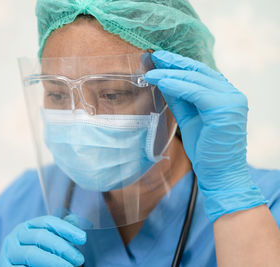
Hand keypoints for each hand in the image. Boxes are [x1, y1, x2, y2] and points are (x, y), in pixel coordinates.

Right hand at [0, 215, 85, 266]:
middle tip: (78, 259)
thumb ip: (60, 232)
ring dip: (53, 261)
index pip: (47, 222)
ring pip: (31, 254)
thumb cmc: (38, 259)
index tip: (83, 238)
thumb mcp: (48, 244)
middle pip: (40, 236)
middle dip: (62, 247)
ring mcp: (7, 253)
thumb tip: (76, 220)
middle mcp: (15, 237)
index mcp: (27, 227)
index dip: (66, 229)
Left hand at [144, 50, 265, 221]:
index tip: (158, 59)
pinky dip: (176, 86)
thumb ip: (180, 99)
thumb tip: (164, 81)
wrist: (220, 174)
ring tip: (151, 70)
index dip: (178, 64)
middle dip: (173, 63)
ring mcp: (231, 99)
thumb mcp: (189, 118)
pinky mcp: (225, 108)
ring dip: (170, 73)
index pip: (199, 73)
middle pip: (197, 71)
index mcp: (223, 94)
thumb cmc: (206, 149)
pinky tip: (160, 81)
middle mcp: (230, 93)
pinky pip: (195, 92)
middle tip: (152, 56)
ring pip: (195, 79)